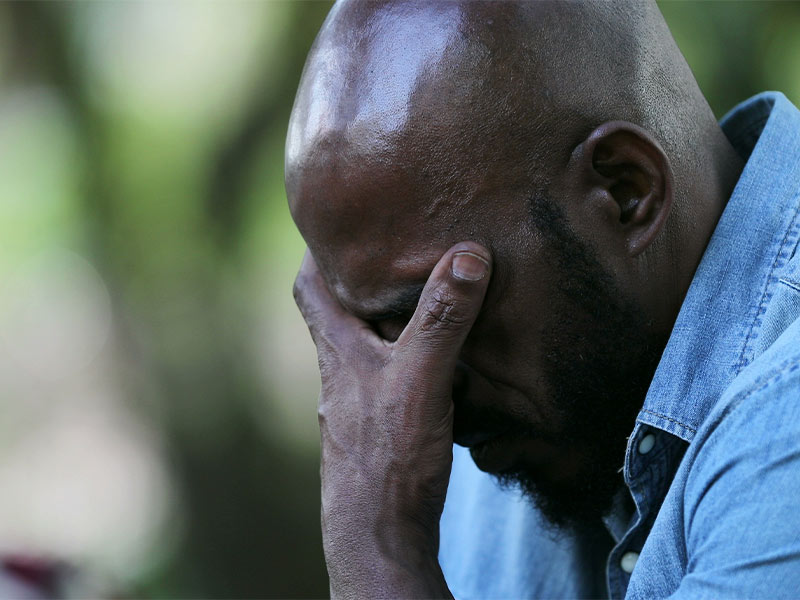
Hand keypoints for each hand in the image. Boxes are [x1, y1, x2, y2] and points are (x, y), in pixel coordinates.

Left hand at [293, 242, 491, 598]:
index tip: (337, 219)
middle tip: (397, 246)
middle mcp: (341, 373)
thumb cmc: (388, 459)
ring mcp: (358, 403)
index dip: (318, 250)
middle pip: (340, 311)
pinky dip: (410, 357)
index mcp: (339, 351)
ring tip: (427, 292)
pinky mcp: (381, 428)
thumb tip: (467, 255)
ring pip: (368, 345)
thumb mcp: (420, 380)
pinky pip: (392, 375)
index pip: (310, 286)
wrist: (379, 538)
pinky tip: (443, 360)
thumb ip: (441, 320)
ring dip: (390, 318)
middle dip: (362, 278)